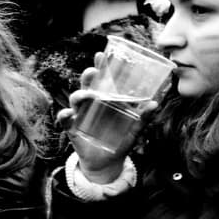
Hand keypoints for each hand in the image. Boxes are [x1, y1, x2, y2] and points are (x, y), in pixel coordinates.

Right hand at [55, 55, 156, 182]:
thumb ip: (143, 118)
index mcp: (105, 100)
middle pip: (86, 85)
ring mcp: (80, 115)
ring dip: (79, 94)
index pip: (102, 80)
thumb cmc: (120, 141)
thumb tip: (155, 104)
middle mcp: (91, 104)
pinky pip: (65, 119)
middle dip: (88, 76)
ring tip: (88, 95)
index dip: (100, 66)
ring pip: (75, 99)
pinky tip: (67, 114)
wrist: (107, 163)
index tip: (101, 54)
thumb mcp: (134, 130)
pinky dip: (64, 115)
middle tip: (93, 72)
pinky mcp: (72, 128)